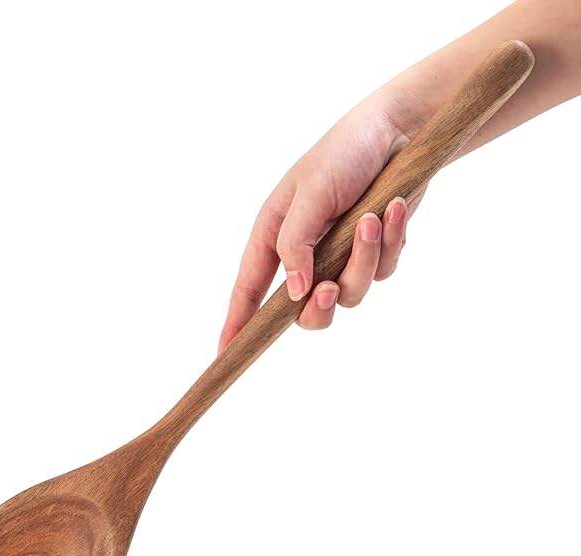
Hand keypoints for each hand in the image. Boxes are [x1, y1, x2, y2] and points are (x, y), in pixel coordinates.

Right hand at [219, 86, 428, 351]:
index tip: (226, 353)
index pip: (250, 289)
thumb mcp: (313, 193)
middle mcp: (305, 253)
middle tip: (328, 289)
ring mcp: (339, 256)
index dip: (237, 323)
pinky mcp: (371, 253)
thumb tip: (295, 292)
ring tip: (373, 217)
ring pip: (350, 293)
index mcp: (275, 235)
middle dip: (320, 307)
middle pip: (304, 311)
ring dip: (364, 259)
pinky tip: (394, 207)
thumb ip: (297, 244)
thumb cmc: (345, 152)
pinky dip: (390, 243)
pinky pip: (382, 272)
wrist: (400, 131)